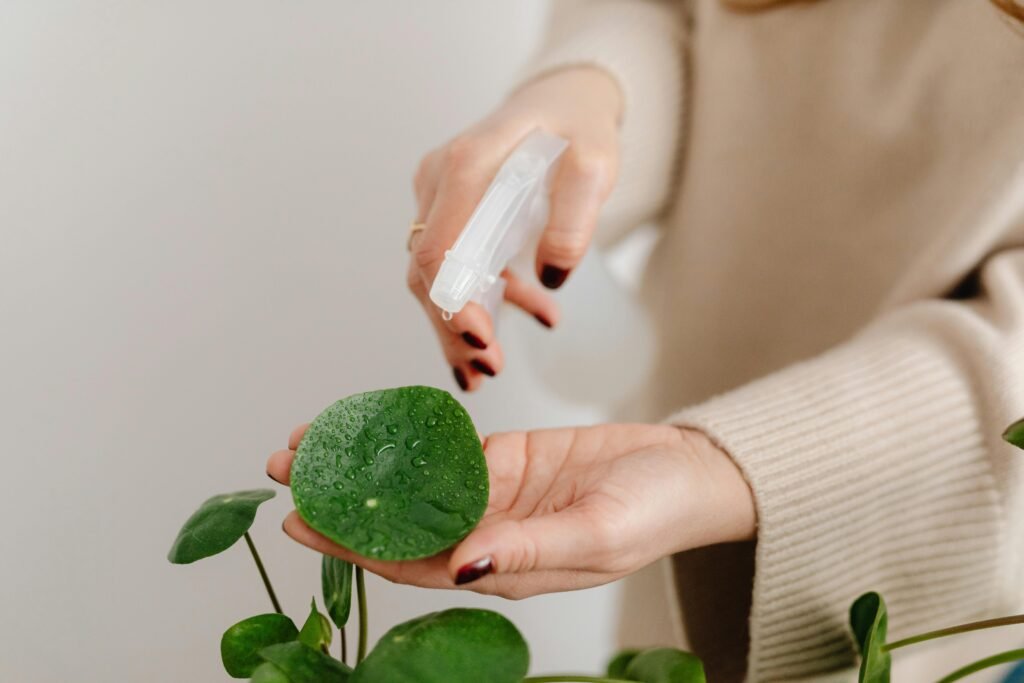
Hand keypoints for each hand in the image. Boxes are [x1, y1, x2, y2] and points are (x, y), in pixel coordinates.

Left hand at [267, 423, 755, 598]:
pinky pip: (444, 447)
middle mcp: (485, 533)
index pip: (411, 561)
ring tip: (309, 442)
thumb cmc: (653, 513)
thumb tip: (459, 565)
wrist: (686, 470)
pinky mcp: (504, 458)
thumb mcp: (596, 535)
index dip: (351, 546)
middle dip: (339, 499)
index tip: (300, 523)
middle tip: (284, 469)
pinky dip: (405, 435)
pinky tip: (370, 421)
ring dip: (363, 464)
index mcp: (499, 566)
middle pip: (397, 520)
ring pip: (413, 481)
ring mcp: (492, 494)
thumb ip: (527, 551)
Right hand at [407, 67, 622, 391]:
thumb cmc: (578, 125)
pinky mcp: (452, 208)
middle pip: (428, 269)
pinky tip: (536, 312)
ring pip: (436, 273)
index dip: (451, 303)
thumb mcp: (596, 162)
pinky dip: (488, 297)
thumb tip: (552, 277)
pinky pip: (457, 263)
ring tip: (491, 368)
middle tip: (487, 371)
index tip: (480, 342)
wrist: (564, 100)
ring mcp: (441, 194)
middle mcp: (441, 179)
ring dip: (463, 322)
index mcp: (468, 165)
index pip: (438, 247)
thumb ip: (575, 216)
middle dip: (453, 326)